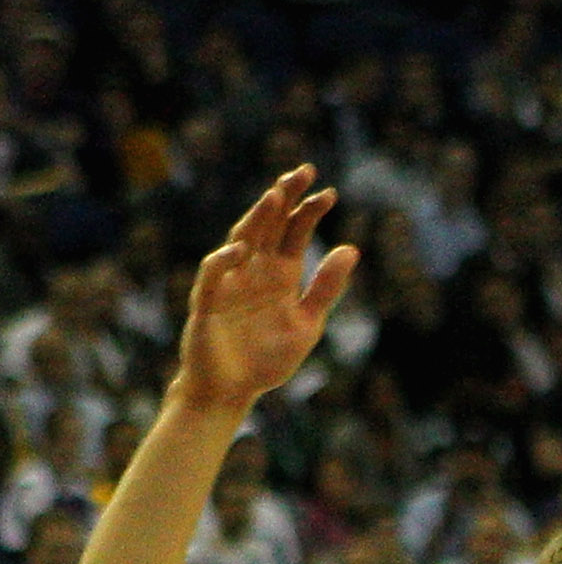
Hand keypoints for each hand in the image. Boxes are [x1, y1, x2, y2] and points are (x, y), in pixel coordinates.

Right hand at [174, 168, 359, 416]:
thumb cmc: (266, 359)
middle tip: (303, 172)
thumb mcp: (306, 324)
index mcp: (279, 274)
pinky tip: (242, 249)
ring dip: (258, 217)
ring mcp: (229, 282)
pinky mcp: (208, 302)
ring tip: (276, 197)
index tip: (330, 193)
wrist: (231, 391)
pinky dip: (225, 260)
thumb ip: (325, 289)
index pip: (295, 231)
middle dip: (285, 198)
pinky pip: (213, 275)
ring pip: (241, 239)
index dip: (310, 211)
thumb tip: (352, 249)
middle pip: (269, 224)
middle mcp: (254, 270)